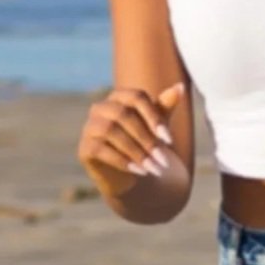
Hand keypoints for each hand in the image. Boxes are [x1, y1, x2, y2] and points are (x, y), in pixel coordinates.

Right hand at [78, 83, 188, 204]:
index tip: (169, 140)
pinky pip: (100, 149)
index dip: (154, 117)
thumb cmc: (145, 144)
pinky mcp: (84, 148)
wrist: (132, 176)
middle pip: (124, 114)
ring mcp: (90, 127)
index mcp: (119, 97)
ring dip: (136, 151)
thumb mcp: (157, 126)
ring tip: (154, 168)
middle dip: (146, 139)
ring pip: (111, 131)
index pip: (137, 97)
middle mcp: (100, 108)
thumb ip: (165, 107)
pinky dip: (122, 160)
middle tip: (163, 160)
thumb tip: (179, 88)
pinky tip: (139, 171)